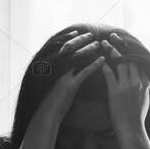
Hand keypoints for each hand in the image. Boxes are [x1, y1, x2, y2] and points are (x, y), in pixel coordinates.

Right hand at [20, 31, 104, 148]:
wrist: (47, 116)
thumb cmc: (53, 103)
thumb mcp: (55, 85)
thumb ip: (61, 75)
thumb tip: (69, 69)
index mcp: (51, 68)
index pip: (61, 48)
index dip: (70, 39)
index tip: (77, 32)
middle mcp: (56, 70)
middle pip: (69, 49)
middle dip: (80, 40)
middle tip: (90, 34)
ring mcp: (63, 77)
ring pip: (77, 58)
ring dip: (89, 50)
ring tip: (99, 44)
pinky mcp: (70, 86)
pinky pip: (84, 73)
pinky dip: (94, 65)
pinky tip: (102, 60)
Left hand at [100, 34, 149, 137]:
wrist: (132, 130)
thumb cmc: (137, 118)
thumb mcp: (146, 100)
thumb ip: (144, 88)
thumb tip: (144, 80)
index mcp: (145, 83)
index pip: (139, 62)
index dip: (131, 50)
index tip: (125, 42)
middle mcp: (137, 82)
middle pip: (129, 58)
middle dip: (121, 45)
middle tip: (114, 36)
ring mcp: (127, 86)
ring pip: (120, 62)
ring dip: (111, 51)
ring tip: (104, 42)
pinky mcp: (115, 92)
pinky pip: (109, 74)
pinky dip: (103, 65)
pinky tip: (98, 58)